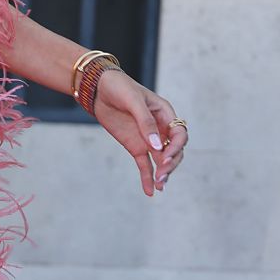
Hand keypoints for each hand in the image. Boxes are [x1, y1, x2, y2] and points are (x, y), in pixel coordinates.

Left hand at [88, 69, 187, 197]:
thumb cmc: (120, 88)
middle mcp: (161, 128)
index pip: (179, 135)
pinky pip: (144, 165)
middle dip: (170, 164)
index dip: (176, 148)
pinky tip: (150, 192)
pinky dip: (147, 177)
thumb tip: (157, 146)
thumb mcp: (133, 101)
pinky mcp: (135, 147)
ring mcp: (148, 139)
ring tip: (159, 186)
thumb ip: (145, 122)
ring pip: (161, 161)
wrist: (99, 89)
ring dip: (162, 174)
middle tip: (162, 176)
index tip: (164, 158)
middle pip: (174, 151)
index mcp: (165, 114)